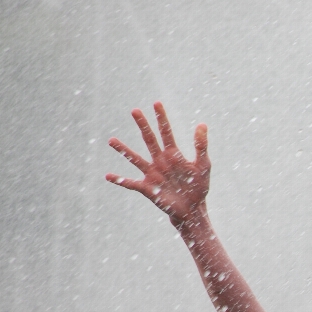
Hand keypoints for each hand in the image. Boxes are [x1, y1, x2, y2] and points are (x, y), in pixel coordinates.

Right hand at [106, 102, 209, 227]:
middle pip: (149, 140)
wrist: (193, 209)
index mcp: (173, 155)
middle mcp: (160, 161)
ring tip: (111, 140)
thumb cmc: (198, 187)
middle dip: (143, 125)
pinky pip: (131, 183)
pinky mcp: (148, 188)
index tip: (157, 103)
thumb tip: (202, 124)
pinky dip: (120, 180)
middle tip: (135, 110)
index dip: (162, 118)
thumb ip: (201, 146)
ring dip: (124, 150)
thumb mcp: (203, 165)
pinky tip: (108, 176)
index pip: (166, 132)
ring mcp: (152, 174)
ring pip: (135, 159)